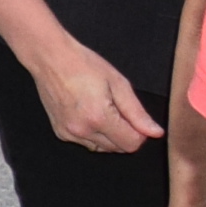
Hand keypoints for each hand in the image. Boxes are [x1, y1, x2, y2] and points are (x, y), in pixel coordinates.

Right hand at [36, 37, 162, 154]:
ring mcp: (69, 133)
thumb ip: (138, 113)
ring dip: (108, 135)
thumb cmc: (83, 64)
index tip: (134, 117)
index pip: (132, 144)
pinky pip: (86, 142)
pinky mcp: (60, 132)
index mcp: (99, 118)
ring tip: (101, 109)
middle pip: (118, 148)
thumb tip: (155, 133)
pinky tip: (88, 113)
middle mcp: (82, 130)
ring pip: (102, 148)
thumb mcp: (118, 83)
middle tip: (116, 108)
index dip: (139, 132)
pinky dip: (93, 134)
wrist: (50, 58)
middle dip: (124, 133)